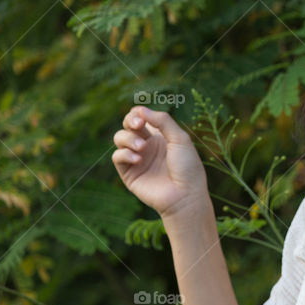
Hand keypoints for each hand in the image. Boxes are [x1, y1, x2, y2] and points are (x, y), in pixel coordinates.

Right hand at [112, 106, 209, 225]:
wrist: (185, 195)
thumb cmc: (187, 166)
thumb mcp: (180, 138)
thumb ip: (162, 121)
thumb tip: (140, 110)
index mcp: (160, 136)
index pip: (141, 117)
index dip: (138, 113)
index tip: (143, 116)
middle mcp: (147, 145)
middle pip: (128, 124)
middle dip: (130, 120)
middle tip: (138, 125)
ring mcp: (137, 159)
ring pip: (119, 138)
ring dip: (128, 138)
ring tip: (142, 147)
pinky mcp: (129, 173)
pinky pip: (117, 156)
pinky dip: (124, 154)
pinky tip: (138, 159)